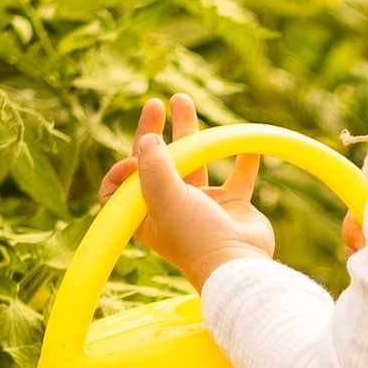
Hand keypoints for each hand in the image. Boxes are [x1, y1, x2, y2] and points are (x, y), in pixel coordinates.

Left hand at [98, 94, 276, 287]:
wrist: (239, 266)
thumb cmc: (196, 238)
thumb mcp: (165, 198)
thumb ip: (154, 166)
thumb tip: (148, 139)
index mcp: (146, 214)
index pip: (120, 187)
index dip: (121, 168)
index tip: (135, 156)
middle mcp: (171, 208)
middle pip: (157, 164)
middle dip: (154, 132)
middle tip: (157, 103)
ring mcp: (203, 206)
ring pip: (194, 161)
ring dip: (190, 133)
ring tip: (183, 100)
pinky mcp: (233, 205)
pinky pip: (238, 176)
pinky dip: (242, 158)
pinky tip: (246, 144)